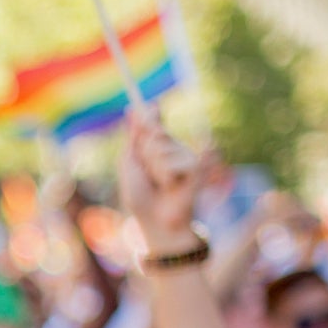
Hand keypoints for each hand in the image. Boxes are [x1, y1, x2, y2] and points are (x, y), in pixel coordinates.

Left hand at [118, 112, 198, 251]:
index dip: (151, 114)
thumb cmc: (140, 198)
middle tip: (148, 172)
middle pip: (154, 132)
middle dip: (145, 152)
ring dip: (155, 169)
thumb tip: (132, 108)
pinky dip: (168, 176)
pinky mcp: (197, 167)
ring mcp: (185, 156)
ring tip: (160, 184)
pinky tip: (173, 186)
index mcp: (156, 147)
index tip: (150, 106)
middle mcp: (173, 148)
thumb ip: (133, 138)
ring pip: (162, 148)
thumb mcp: (130, 165)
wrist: (155, 221)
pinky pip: (175, 161)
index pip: (154, 123)